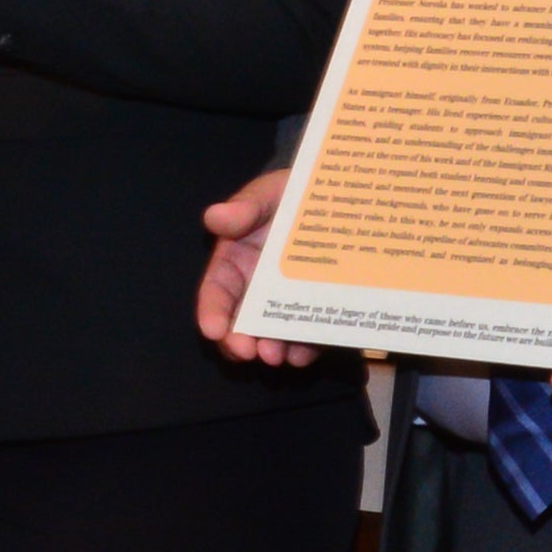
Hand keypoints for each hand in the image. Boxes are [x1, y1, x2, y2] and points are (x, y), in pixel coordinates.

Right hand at [197, 167, 325, 368]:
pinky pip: (309, 337)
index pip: (217, 293)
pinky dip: (305, 348)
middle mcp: (257, 291)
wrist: (339, 202)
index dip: (211, 313)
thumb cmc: (293, 195)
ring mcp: (288, 305)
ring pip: (273, 336)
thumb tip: (213, 216)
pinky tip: (305, 352)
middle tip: (248, 352)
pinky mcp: (317, 313)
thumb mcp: (270, 194)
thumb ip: (245, 207)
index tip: (212, 330)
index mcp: (236, 264)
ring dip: (272, 350)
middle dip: (239, 342)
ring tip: (278, 357)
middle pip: (240, 324)